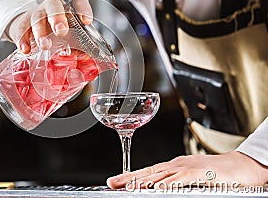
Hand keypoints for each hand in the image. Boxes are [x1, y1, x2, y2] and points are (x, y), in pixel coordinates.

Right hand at [7, 0, 92, 53]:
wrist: (31, 27)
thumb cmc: (55, 29)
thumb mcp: (68, 34)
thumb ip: (78, 43)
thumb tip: (85, 54)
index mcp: (67, 5)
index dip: (83, 8)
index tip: (86, 21)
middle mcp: (51, 6)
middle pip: (53, 6)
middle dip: (57, 18)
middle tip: (61, 32)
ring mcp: (36, 13)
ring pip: (37, 18)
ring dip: (40, 33)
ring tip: (45, 46)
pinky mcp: (23, 23)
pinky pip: (22, 30)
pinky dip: (23, 40)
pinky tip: (26, 50)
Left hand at [107, 151, 267, 189]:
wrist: (241, 166)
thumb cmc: (217, 173)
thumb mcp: (191, 178)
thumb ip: (175, 182)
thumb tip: (158, 189)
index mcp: (173, 166)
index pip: (147, 171)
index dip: (129, 176)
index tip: (114, 182)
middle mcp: (176, 164)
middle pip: (148, 171)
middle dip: (128, 178)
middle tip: (111, 183)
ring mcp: (187, 167)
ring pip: (160, 175)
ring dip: (142, 181)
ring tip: (126, 187)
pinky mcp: (199, 173)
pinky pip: (180, 179)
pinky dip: (167, 184)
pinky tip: (156, 189)